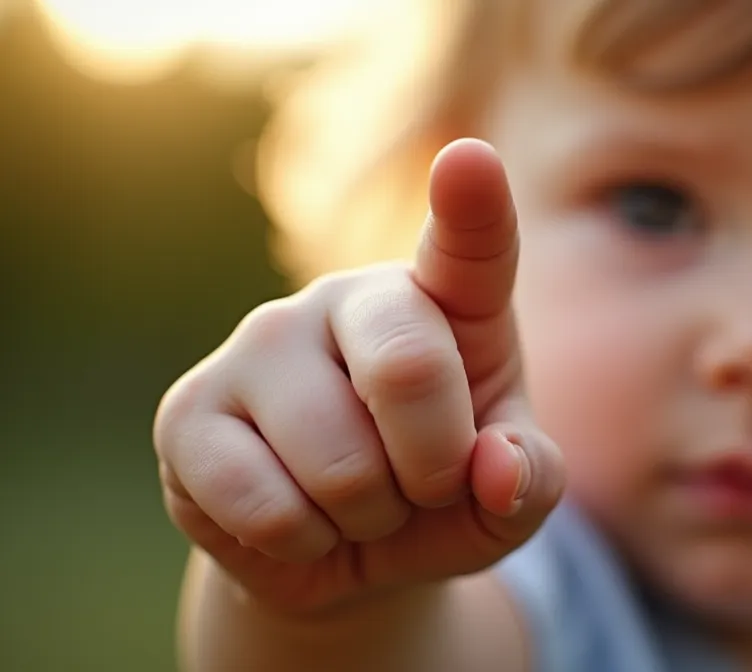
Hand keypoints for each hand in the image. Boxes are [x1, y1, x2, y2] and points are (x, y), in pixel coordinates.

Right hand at [154, 139, 564, 614]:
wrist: (344, 551)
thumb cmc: (440, 496)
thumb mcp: (507, 497)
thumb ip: (531, 479)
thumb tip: (495, 471)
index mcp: (444, 300)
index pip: (467, 246)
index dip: (472, 205)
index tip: (473, 162)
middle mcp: (347, 298)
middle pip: (409, 369)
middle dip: (434, 467)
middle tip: (424, 485)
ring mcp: (259, 343)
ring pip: (339, 464)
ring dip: (367, 517)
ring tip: (356, 502)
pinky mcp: (188, 411)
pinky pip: (266, 506)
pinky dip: (302, 543)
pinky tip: (296, 518)